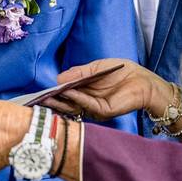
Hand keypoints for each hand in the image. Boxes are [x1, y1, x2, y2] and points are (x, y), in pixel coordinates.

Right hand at [44, 59, 174, 120]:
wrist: (143, 80)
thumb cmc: (121, 71)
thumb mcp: (95, 68)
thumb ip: (77, 73)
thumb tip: (58, 79)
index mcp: (84, 92)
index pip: (64, 95)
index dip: (52, 93)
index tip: (39, 93)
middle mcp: (87, 103)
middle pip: (65, 104)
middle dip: (52, 101)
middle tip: (38, 98)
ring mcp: (94, 109)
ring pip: (73, 107)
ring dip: (61, 102)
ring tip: (48, 95)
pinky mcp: (103, 112)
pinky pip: (86, 105)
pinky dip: (76, 98)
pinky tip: (68, 92)